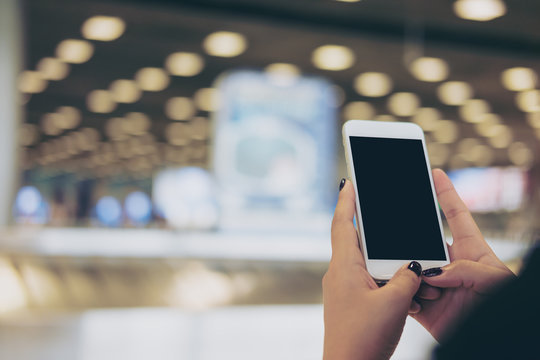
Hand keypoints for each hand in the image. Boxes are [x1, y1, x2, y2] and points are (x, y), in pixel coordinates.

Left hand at [323, 180, 422, 359]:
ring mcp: (344, 290)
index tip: (348, 182)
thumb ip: (407, 278)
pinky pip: (370, 283)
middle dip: (374, 231)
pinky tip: (406, 294)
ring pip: (367, 265)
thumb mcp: (394, 303)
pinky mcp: (351, 303)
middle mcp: (339, 274)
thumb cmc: (363, 337)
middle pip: (356, 242)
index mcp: (344, 267)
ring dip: (386, 263)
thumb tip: (414, 267)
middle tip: (386, 215)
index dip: (346, 201)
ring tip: (408, 266)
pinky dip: (387, 282)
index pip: (342, 224)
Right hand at [412, 169, 514, 340]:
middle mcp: (450, 266)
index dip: (445, 193)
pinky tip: (410, 299)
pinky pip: (404, 295)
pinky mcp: (424, 306)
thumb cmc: (504, 306)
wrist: (493, 341)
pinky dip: (401, 296)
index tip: (435, 173)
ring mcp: (435, 285)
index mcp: (472, 252)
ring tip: (420, 285)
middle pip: (423, 242)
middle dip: (412, 243)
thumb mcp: (496, 281)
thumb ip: (467, 270)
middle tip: (411, 251)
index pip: (456, 215)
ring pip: (410, 269)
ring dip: (410, 275)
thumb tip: (433, 272)